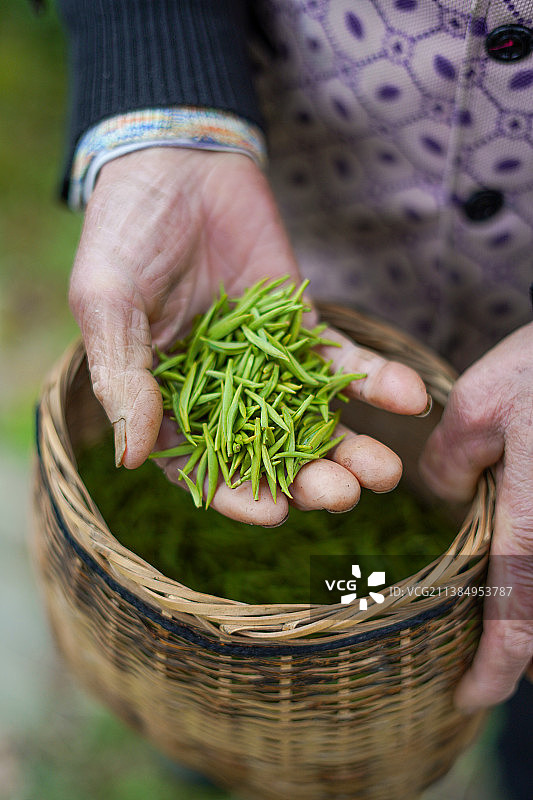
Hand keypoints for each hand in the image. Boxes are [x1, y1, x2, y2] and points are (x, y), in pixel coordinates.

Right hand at [69, 148, 427, 524]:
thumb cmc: (126, 230)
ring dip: (349, 446)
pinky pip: (340, 361)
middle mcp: (217, 390)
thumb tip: (131, 457)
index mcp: (164, 395)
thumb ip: (123, 376)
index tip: (272, 514)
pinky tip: (407, 397)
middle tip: (343, 495)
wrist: (180, 160)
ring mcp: (264, 361)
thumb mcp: (108, 300)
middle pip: (266, 452)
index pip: (199, 463)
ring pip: (309, 418)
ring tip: (384, 471)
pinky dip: (373, 381)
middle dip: (306, 479)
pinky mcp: (301, 328)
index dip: (234, 493)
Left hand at [419, 322, 532, 710]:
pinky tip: (522, 559)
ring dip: (531, 613)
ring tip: (505, 618)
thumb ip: (452, 460)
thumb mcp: (477, 403)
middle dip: (518, 648)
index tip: (470, 698)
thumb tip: (444, 495)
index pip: (517, 615)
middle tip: (483, 660)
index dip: (494, 668)